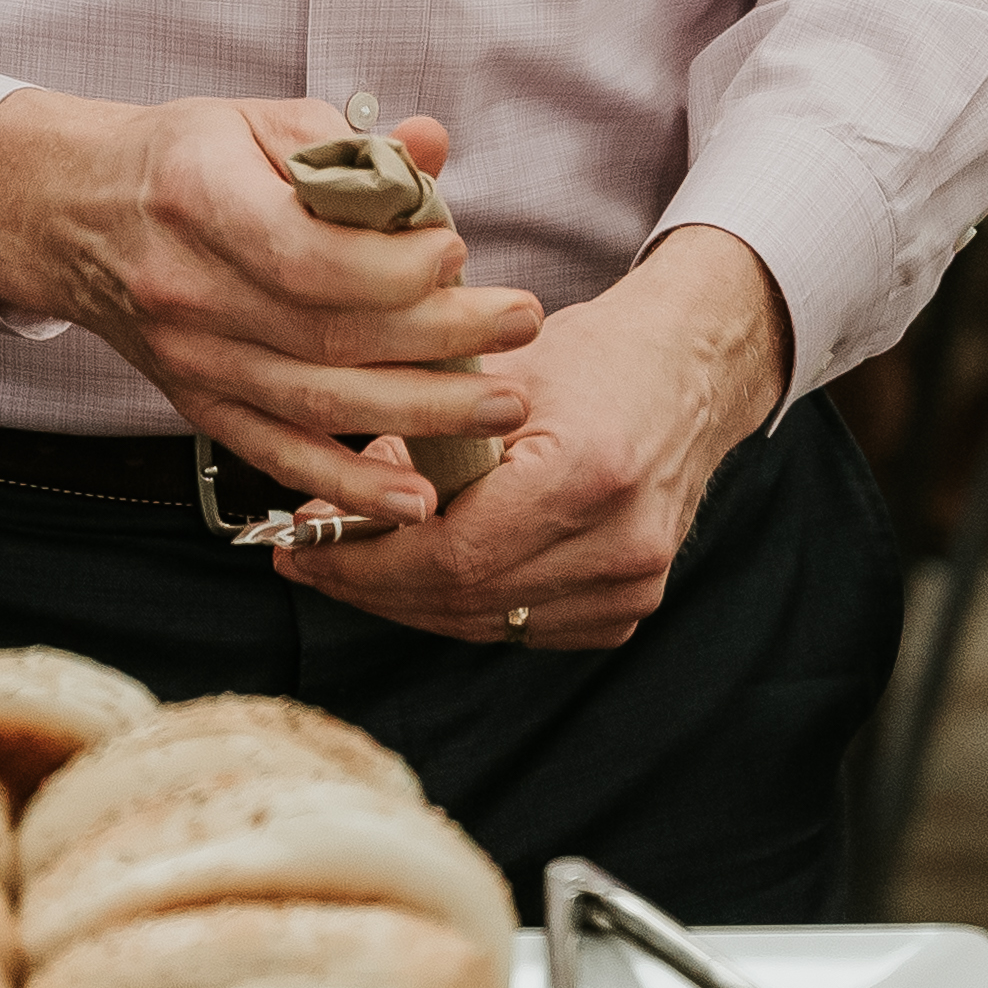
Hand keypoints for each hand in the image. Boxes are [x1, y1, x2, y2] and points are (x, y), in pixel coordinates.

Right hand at [0, 96, 538, 531]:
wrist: (75, 215)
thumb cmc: (180, 160)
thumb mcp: (257, 122)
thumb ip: (346, 146)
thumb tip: (431, 148)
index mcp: (200, 201)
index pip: (307, 257)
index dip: (393, 268)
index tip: (458, 255)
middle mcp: (189, 291)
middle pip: (328, 336)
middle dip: (442, 338)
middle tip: (521, 324)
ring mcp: (192, 359)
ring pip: (316, 403)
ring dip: (420, 413)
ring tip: (502, 406)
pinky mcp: (198, 404)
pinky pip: (278, 457)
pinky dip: (346, 486)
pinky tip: (414, 500)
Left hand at [311, 227, 787, 647]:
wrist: (688, 373)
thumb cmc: (589, 358)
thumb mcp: (491, 375)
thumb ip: (410, 440)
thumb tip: (321, 505)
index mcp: (589, 474)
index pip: (453, 555)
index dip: (364, 564)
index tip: (299, 549)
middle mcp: (620, 543)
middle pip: (464, 599)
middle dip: (370, 585)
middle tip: (306, 559)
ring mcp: (631, 585)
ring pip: (485, 623)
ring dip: (407, 602)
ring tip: (348, 566)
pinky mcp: (628, 607)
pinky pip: (518, 628)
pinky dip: (461, 606)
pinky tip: (417, 576)